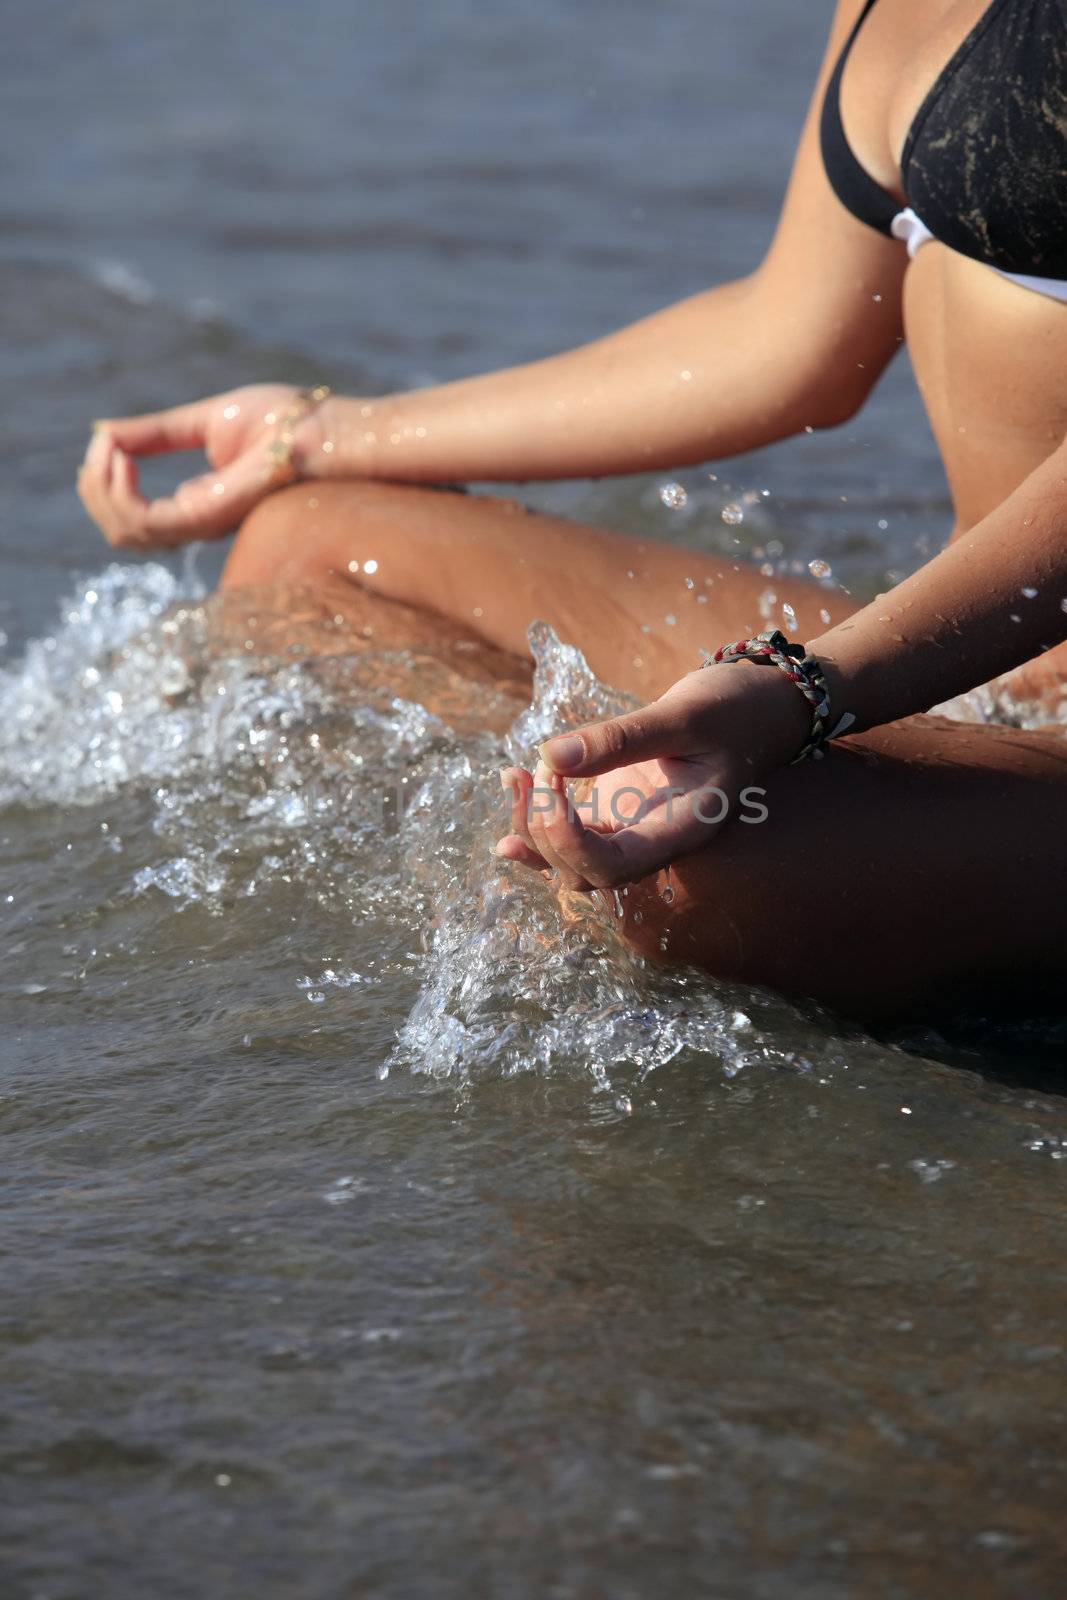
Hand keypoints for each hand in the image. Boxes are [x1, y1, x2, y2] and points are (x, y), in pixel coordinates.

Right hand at [76, 383, 334, 549]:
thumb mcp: (207, 421)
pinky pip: (145, 521)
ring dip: (101, 488)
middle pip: (122, 531)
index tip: (105, 441)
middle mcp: (201, 523)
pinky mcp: (211, 514)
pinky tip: (121, 455)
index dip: (106, 484)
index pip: (135, 518)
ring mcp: (206, 523)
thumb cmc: (287, 421)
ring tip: (107, 447)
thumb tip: (105, 433)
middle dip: (95, 489)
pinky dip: (119, 489)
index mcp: (201, 505)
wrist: (328, 429)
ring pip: (127, 531)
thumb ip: (157, 433)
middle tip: (100, 446)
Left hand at [497, 660, 808, 889]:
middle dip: (544, 830)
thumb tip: (549, 756)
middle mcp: (656, 841)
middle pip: (582, 872)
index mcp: (682, 830)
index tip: (552, 779)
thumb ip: (620, 738)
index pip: (613, 867)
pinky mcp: (620, 808)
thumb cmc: (736, 708)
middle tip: (533, 770)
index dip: (569, 840)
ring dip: (532, 826)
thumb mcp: (683, 714)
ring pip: (569, 860)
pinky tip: (514, 785)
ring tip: (514, 776)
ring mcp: (636, 828)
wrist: (763, 704)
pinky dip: (537, 815)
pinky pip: (571, 833)